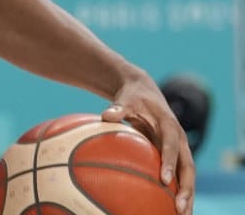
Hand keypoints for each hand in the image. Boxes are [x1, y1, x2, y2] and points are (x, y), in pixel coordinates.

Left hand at [102, 75, 194, 214]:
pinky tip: (172, 209)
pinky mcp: (175, 155)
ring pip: (188, 175)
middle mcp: (180, 139)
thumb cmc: (132, 98)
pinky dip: (179, 191)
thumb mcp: (125, 100)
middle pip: (188, 166)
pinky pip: (180, 175)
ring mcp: (180, 148)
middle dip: (186, 187)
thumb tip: (106, 116)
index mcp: (170, 125)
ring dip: (187, 195)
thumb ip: (118, 108)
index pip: (172, 145)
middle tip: (179, 207)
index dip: (170, 162)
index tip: (164, 180)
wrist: (144, 92)